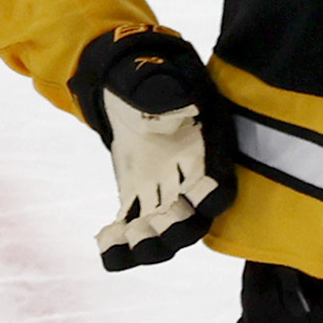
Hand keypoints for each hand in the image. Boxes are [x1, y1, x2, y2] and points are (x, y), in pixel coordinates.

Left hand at [73, 27, 233, 268]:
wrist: (129, 84)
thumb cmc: (150, 77)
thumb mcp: (156, 78)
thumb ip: (163, 93)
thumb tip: (171, 109)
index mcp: (206, 150)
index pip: (220, 183)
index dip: (212, 197)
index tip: (195, 200)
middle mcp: (190, 179)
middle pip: (195, 220)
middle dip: (177, 230)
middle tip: (151, 229)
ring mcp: (164, 192)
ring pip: (165, 232)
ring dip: (148, 245)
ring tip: (121, 245)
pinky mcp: (138, 198)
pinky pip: (133, 227)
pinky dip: (120, 242)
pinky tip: (103, 246)